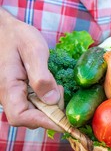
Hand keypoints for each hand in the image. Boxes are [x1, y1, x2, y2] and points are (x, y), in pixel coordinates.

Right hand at [0, 8, 62, 130]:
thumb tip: (52, 99)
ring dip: (49, 105)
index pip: (21, 117)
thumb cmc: (17, 36)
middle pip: (28, 118)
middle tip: (61, 90)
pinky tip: (52, 85)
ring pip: (32, 111)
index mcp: (7, 87)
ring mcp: (12, 94)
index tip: (65, 122)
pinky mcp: (18, 92)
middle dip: (50, 112)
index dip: (44, 122)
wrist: (4, 29)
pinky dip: (46, 99)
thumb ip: (42, 76)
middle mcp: (6, 95)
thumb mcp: (34, 51)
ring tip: (57, 85)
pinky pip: (32, 103)